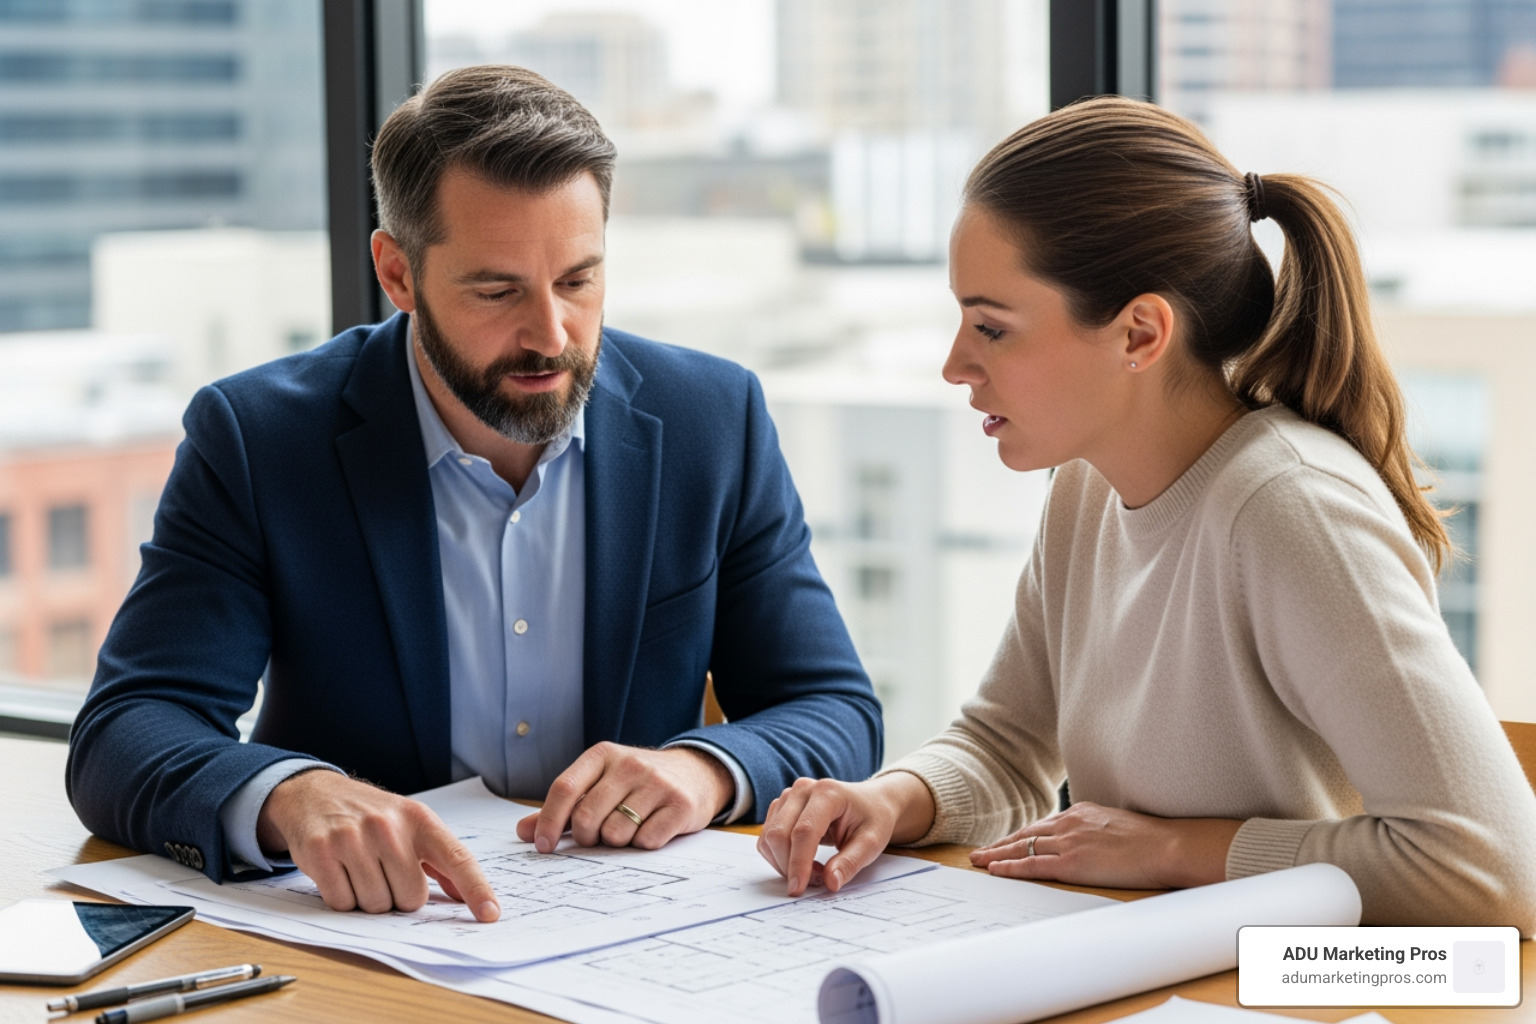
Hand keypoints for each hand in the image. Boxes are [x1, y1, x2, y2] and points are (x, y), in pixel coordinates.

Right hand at [256, 770, 498, 920]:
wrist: (314, 793)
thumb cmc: (370, 814)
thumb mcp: (410, 824)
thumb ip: (439, 860)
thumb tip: (465, 896)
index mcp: (419, 820)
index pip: (457, 858)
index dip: (476, 889)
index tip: (491, 914)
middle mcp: (389, 827)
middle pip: (410, 898)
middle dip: (398, 897)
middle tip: (383, 873)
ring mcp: (353, 838)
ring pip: (376, 905)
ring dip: (368, 899)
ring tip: (360, 869)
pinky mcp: (320, 852)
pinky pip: (342, 903)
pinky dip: (342, 897)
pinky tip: (339, 872)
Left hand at [516, 743, 733, 852]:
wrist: (695, 773)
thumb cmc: (636, 784)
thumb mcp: (599, 784)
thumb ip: (562, 808)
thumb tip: (523, 832)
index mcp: (602, 755)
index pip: (564, 789)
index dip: (549, 821)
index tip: (543, 847)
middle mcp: (629, 764)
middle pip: (586, 817)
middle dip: (586, 837)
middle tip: (597, 836)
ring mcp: (657, 783)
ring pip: (616, 833)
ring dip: (617, 842)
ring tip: (628, 829)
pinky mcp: (680, 805)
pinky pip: (646, 842)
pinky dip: (642, 845)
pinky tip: (650, 830)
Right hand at [757, 773, 934, 896]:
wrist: (871, 802)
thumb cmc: (872, 819)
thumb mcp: (872, 842)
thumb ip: (851, 863)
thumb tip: (830, 883)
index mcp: (828, 793)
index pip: (804, 832)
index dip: (798, 863)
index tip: (798, 889)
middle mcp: (803, 790)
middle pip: (779, 834)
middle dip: (791, 866)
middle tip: (818, 881)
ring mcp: (789, 797)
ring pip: (769, 838)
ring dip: (785, 863)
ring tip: (815, 870)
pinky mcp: (781, 807)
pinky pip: (768, 838)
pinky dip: (780, 857)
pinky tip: (803, 861)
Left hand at [968, 801, 1241, 889]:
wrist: (1166, 846)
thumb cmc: (1152, 840)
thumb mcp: (1119, 825)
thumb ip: (1099, 830)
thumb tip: (1095, 841)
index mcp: (1081, 813)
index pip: (1042, 825)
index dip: (1021, 836)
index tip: (1006, 842)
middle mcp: (1069, 823)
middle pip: (1026, 835)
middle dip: (1001, 844)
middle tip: (980, 852)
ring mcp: (1068, 842)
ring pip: (1022, 848)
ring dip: (997, 855)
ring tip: (978, 861)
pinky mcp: (1071, 863)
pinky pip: (1032, 866)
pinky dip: (1010, 868)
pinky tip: (995, 870)